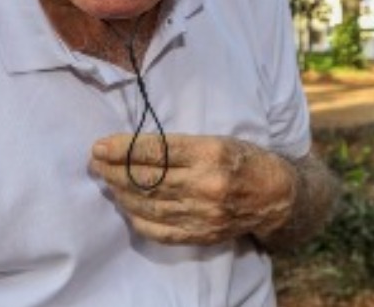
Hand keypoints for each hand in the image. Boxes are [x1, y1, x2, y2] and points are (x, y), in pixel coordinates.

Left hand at [88, 133, 295, 245]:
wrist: (277, 195)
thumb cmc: (244, 159)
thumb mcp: (217, 139)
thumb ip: (179, 145)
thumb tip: (134, 147)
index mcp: (210, 153)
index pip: (155, 150)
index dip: (122, 149)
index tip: (100, 145)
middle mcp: (207, 184)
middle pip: (147, 179)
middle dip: (114, 170)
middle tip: (96, 162)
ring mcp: (204, 213)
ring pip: (149, 205)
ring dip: (121, 193)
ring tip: (107, 181)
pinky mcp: (203, 234)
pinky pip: (161, 230)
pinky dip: (138, 219)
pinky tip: (126, 207)